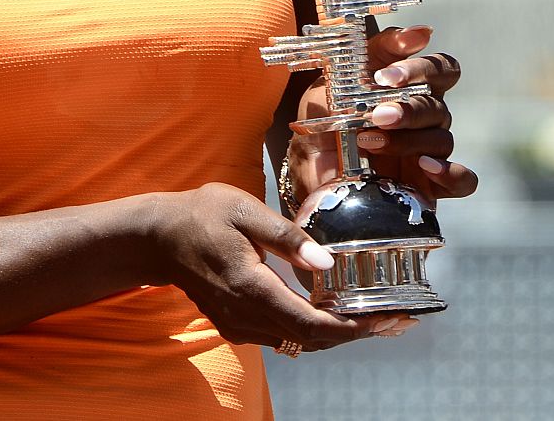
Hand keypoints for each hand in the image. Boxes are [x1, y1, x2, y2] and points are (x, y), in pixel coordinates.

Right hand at [148, 182, 400, 350]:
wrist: (159, 237)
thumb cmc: (203, 215)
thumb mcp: (245, 211)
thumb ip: (287, 237)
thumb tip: (326, 263)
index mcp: (251, 288)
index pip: (310, 323)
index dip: (352, 328)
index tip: (385, 320)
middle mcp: (246, 317)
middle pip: (310, 340)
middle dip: (354, 333)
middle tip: (394, 320)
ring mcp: (239, 325)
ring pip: (297, 342)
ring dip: (335, 333)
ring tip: (373, 316)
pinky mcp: (236, 325)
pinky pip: (282, 335)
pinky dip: (312, 329)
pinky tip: (333, 311)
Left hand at [289, 26, 478, 203]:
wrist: (310, 165)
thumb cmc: (329, 113)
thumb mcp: (342, 75)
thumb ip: (380, 50)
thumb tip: (421, 33)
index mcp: (414, 86)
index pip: (444, 69)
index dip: (423, 69)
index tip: (387, 77)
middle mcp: (428, 116)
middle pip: (438, 106)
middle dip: (407, 109)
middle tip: (377, 115)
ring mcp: (431, 151)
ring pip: (442, 140)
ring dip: (408, 140)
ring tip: (369, 142)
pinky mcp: (432, 185)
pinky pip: (463, 181)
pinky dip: (452, 174)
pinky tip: (425, 167)